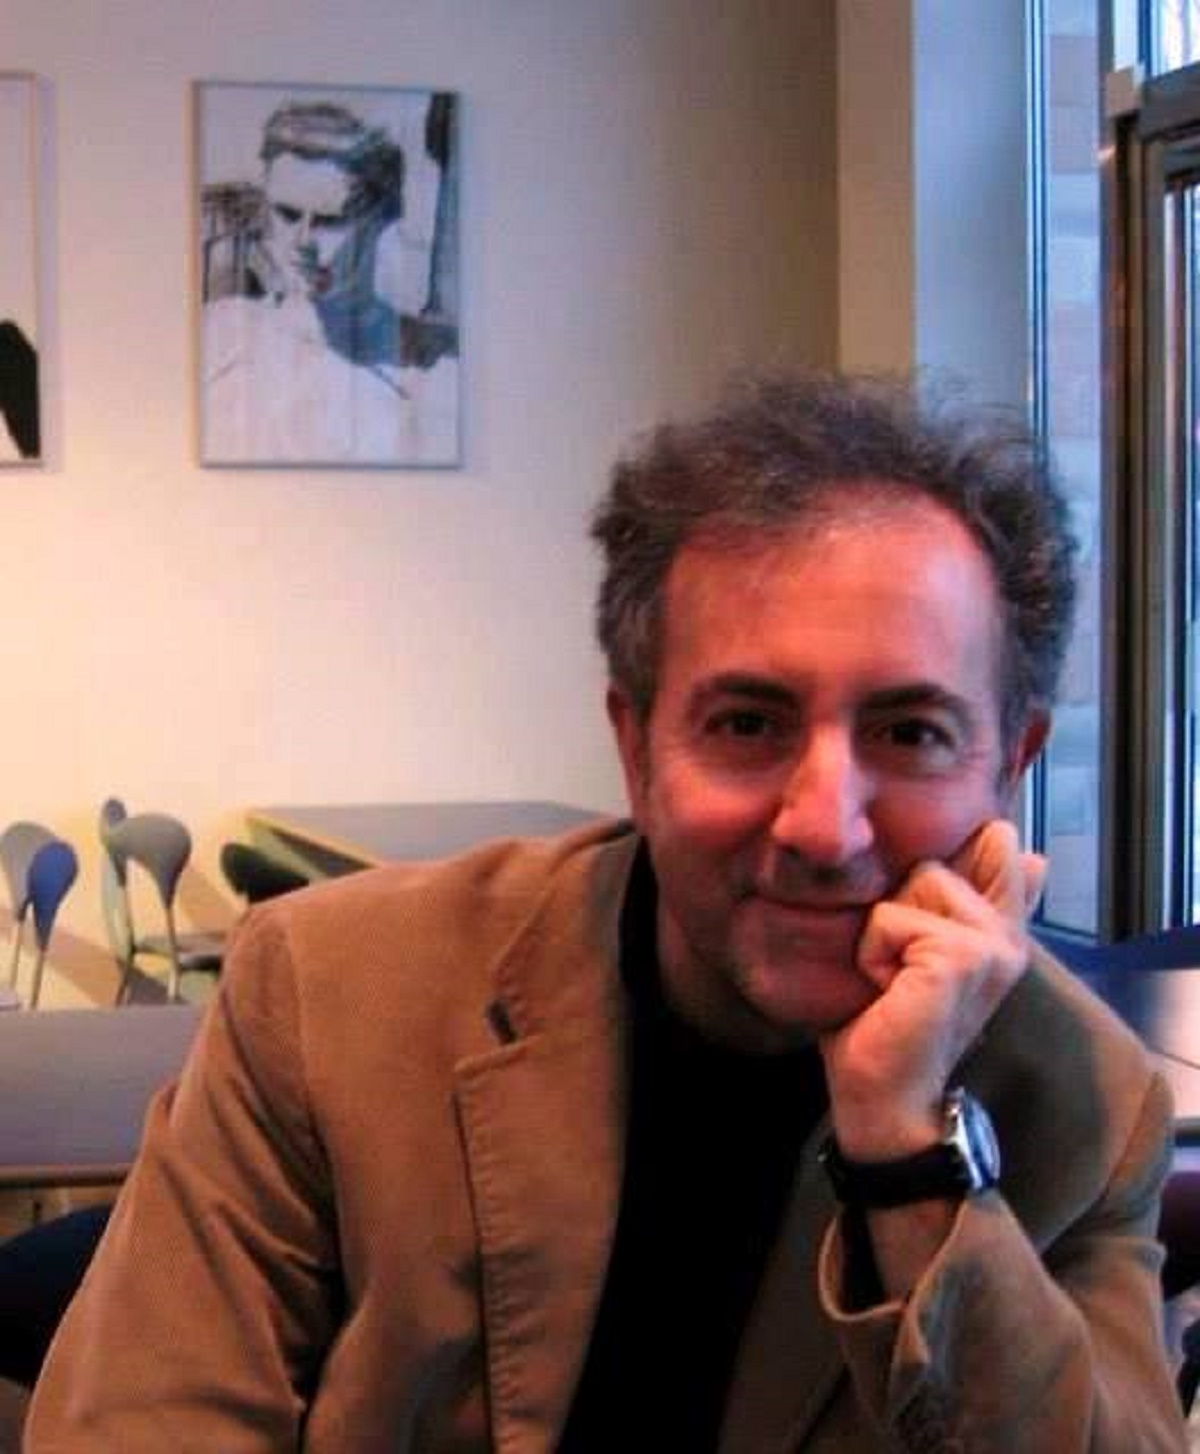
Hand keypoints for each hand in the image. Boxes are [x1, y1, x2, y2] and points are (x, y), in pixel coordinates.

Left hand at [819, 819, 1044, 1160]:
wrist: (887, 1104)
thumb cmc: (889, 1028)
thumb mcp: (918, 952)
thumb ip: (959, 901)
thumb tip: (1015, 843)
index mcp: (1003, 933)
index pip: (999, 854)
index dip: (963, 860)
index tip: (936, 924)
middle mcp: (1008, 937)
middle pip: (932, 866)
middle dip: (897, 912)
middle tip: (899, 974)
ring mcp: (993, 945)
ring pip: (916, 883)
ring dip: (883, 933)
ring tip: (893, 982)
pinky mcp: (964, 956)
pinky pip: (891, 918)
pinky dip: (874, 953)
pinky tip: (888, 994)